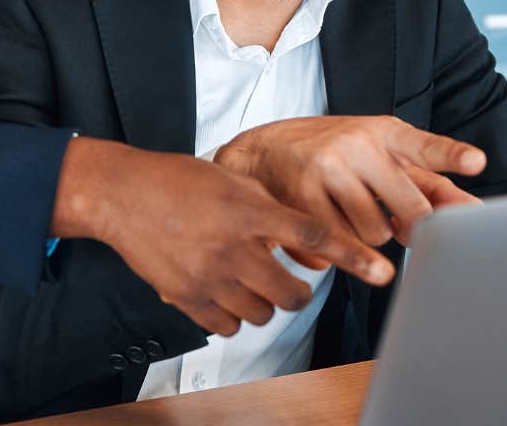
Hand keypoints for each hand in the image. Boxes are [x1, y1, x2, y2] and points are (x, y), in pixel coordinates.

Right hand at [48, 137, 393, 336]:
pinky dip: (234, 317)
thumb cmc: (178, 180)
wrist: (124, 194)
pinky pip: (229, 327)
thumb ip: (270, 208)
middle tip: (291, 282)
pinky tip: (225, 295)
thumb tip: (302, 235)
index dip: (353, 256)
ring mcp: (210, 276)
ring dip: (265, 304)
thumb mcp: (235, 181)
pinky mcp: (187, 297)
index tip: (382, 272)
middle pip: (293, 292)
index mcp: (251, 211)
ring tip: (250, 283)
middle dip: (299, 292)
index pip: (315, 236)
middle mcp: (234, 247)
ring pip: (263, 314)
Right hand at [213, 116, 486, 248]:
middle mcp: (357, 145)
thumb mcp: (379, 152)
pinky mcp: (301, 197)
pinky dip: (339, 248)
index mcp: (383, 131)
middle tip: (401, 226)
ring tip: (350, 215)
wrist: (262, 150)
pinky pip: (340, 244)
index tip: (476, 161)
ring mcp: (328, 169)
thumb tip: (470, 207)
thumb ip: (425, 177)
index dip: (451, 154)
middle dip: (412, 227)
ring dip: (370, 239)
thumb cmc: (334, 153)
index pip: (423, 146)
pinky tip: (327, 226)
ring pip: (376, 235)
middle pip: (411, 210)